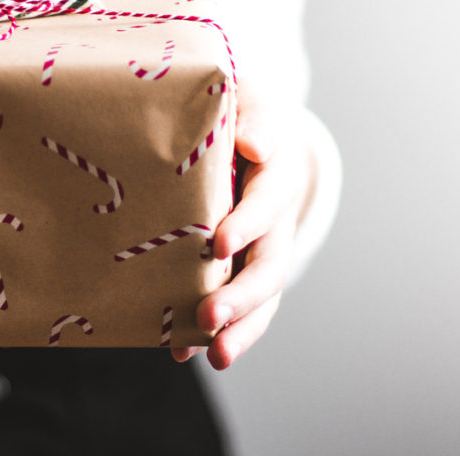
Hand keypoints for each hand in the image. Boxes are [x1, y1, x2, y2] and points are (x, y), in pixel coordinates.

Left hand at [172, 81, 314, 369]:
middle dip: (241, 295)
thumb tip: (254, 145)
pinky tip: (182, 352)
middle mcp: (275, 221)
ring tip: (215, 357)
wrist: (249, 135)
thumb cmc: (239, 113)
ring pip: (260, 297)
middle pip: (268, 265)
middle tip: (209, 317)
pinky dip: (214, 332)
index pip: (267, 201)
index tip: (218, 243)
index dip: (248, 222)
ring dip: (240, 329)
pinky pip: (236, 307)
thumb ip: (252, 118)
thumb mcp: (249, 101)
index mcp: (277, 175)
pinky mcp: (239, 269)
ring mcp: (261, 250)